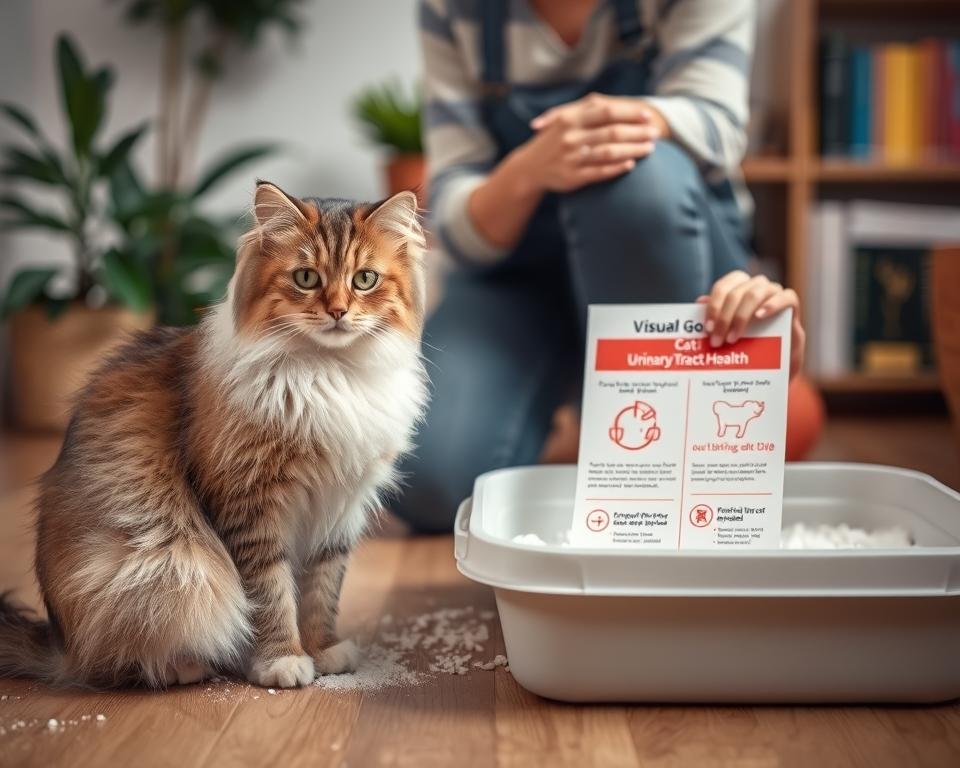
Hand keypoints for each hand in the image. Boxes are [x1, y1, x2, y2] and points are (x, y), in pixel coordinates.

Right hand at [512, 93, 661, 192]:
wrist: (529, 167)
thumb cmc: (554, 140)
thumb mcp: (565, 119)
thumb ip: (588, 111)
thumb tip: (619, 105)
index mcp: (570, 118)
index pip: (607, 111)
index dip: (630, 112)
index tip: (648, 115)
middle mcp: (571, 137)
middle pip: (612, 132)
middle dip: (637, 132)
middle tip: (655, 134)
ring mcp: (572, 157)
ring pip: (610, 152)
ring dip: (633, 150)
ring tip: (650, 149)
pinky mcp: (573, 176)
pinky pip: (600, 172)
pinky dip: (618, 168)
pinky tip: (632, 165)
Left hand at [698, 271, 805, 378]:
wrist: (777, 354)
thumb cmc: (748, 337)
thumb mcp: (728, 327)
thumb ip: (716, 314)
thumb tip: (699, 301)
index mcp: (738, 284)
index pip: (722, 287)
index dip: (713, 306)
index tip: (707, 328)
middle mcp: (756, 284)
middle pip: (736, 293)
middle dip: (724, 318)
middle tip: (716, 340)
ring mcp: (775, 290)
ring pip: (756, 294)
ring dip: (741, 316)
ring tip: (733, 338)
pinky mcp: (791, 302)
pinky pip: (785, 297)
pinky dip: (772, 305)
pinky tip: (760, 316)